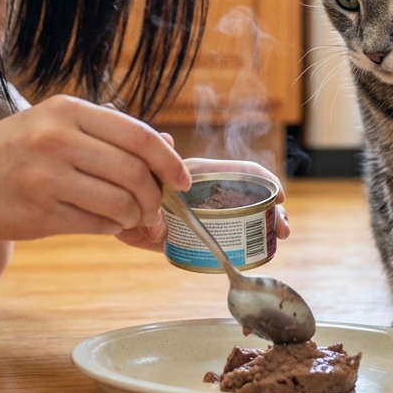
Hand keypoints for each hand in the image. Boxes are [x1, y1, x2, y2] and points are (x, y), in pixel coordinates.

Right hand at [0, 95, 188, 239]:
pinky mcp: (36, 213)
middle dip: (154, 196)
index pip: (138, 136)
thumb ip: (109, 134)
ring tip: (127, 217)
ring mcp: (46, 177)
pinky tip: (101, 221)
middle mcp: (58, 139)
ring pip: (119, 203)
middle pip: (134, 172)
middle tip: (154, 207)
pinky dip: (109, 227)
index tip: (183, 180)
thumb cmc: (11, 148)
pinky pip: (95, 225)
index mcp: (68, 110)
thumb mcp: (57, 124)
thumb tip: (168, 149)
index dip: (169, 161)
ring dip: (133, 216)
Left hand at [116, 152, 290, 251]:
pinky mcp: (194, 242)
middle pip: (248, 199)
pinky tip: (256, 255)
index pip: (237, 173)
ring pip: (242, 222)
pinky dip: (242, 249)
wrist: (109, 209)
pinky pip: (223, 246)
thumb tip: (166, 136)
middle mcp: (206, 195)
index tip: (280, 194)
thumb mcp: (141, 164)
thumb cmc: (127, 179)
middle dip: (271, 209)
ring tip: (278, 239)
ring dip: (264, 228)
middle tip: (283, 225)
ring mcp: (203, 219)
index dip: (261, 180)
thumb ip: (153, 152)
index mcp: (198, 175)